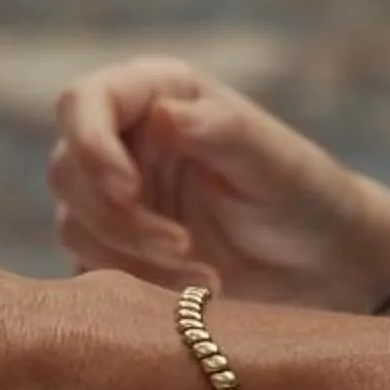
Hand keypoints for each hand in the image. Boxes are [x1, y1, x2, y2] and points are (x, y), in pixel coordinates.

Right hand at [48, 58, 389, 306]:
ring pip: (73, 224)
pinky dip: (134, 285)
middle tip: (181, 246)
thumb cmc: (305, 197)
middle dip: (117, 217)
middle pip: (67, 170)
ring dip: (130, 257)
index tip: (127, 190)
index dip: (89, 144)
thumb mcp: (275, 161)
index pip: (84, 101)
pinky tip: (189, 294)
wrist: (323, 266)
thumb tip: (162, 113)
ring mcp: (114, 197)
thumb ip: (222, 130)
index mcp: (158, 96)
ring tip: (202, 278)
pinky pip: (89, 268)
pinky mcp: (113, 250)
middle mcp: (124, 140)